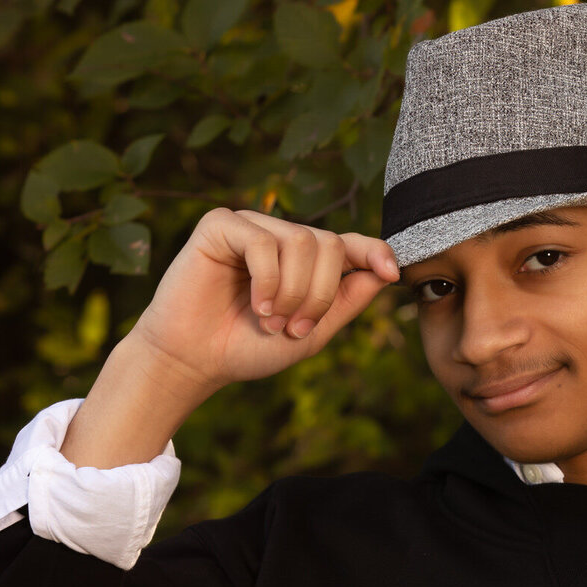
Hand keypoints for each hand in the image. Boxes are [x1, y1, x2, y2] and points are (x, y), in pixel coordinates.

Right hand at [132, 208, 399, 396]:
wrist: (195, 361)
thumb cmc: (250, 347)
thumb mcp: (312, 331)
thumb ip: (346, 301)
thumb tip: (386, 271)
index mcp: (306, 261)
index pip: (350, 244)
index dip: (375, 251)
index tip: (391, 272)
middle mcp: (281, 237)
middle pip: (329, 244)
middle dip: (319, 293)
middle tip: (295, 329)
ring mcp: (252, 227)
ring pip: (300, 240)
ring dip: (292, 291)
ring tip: (271, 321)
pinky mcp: (220, 225)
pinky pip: (262, 241)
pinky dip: (267, 280)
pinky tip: (257, 306)